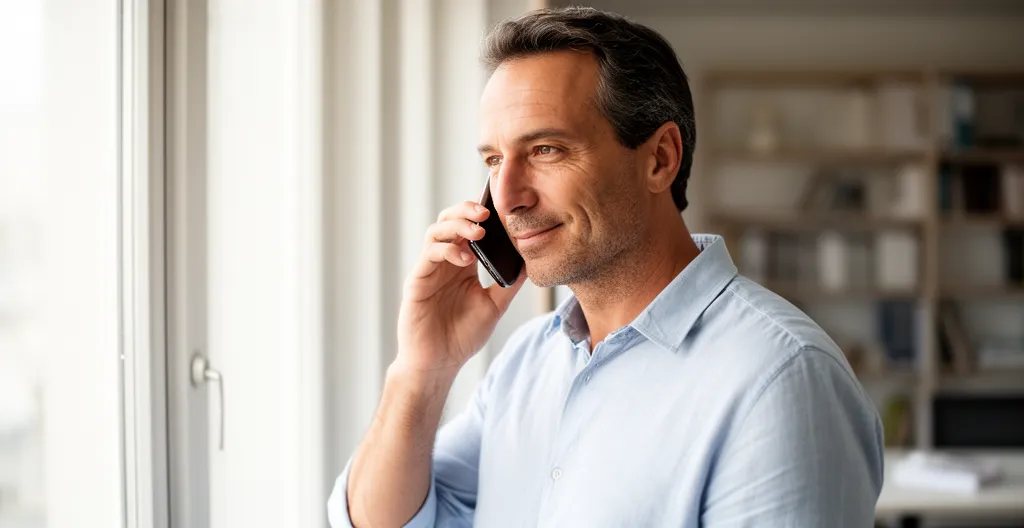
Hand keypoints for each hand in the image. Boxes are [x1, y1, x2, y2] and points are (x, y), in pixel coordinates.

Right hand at [396, 201, 526, 374]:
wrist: (439, 363)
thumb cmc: (462, 336)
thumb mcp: (494, 306)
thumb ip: (509, 283)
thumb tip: (530, 261)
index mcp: (462, 264)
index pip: (468, 227)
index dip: (481, 213)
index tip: (501, 207)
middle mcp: (444, 262)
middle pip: (449, 220)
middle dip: (467, 210)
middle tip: (487, 212)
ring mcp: (429, 269)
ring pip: (436, 231)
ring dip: (458, 226)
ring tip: (479, 232)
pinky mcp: (417, 280)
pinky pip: (429, 254)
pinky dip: (448, 250)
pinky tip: (466, 259)